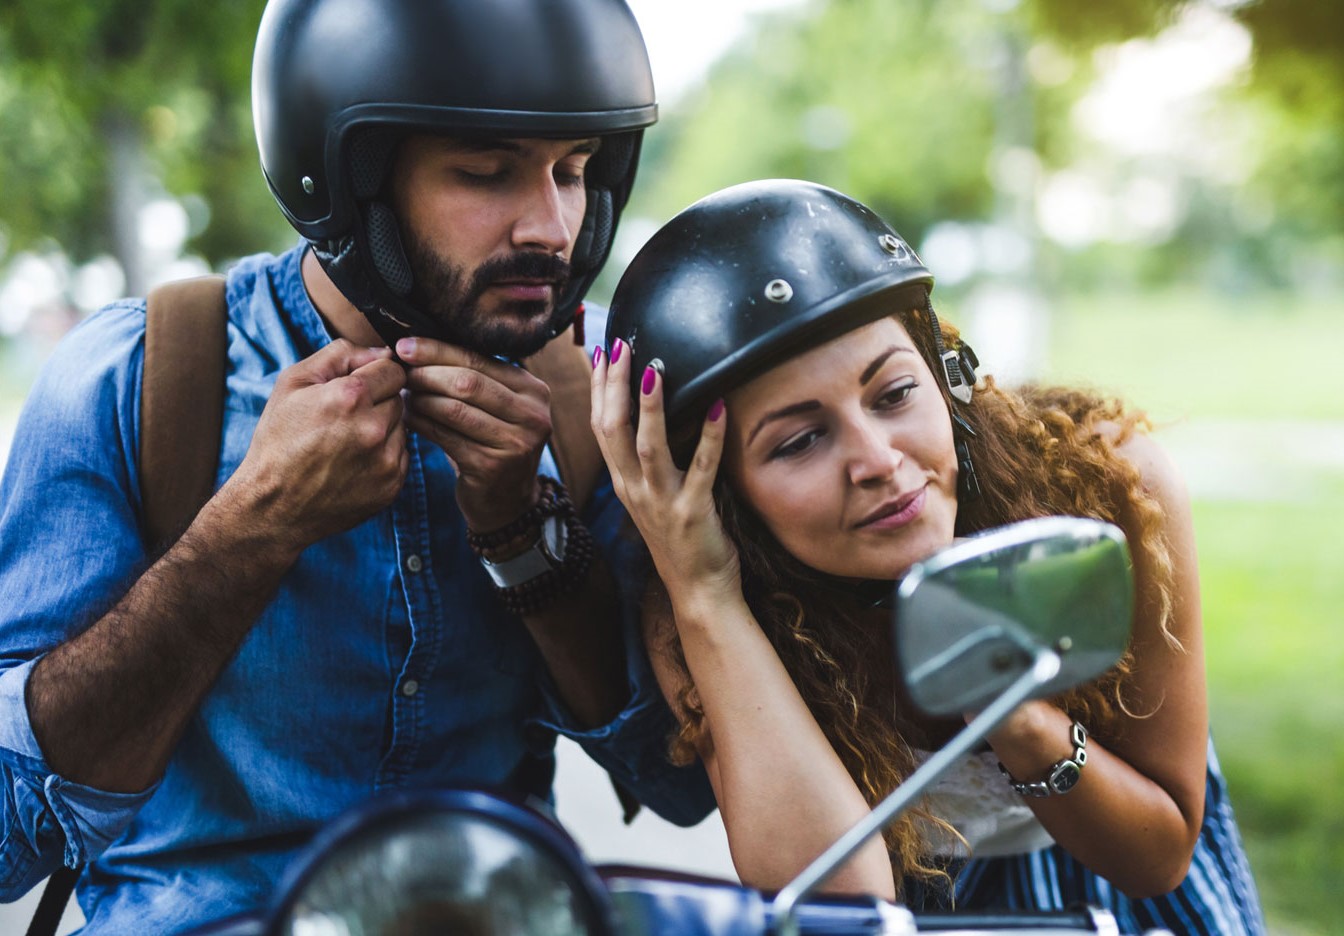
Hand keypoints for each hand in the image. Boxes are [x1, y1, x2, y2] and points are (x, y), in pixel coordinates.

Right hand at [229, 340, 408, 551]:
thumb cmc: (278, 439)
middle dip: (377, 401)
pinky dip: (384, 455)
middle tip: (345, 418)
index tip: (356, 387)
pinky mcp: (392, 486)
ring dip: (382, 428)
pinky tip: (354, 462)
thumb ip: (340, 355)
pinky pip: (402, 456)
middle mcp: (374, 429)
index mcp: (350, 397)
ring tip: (347, 441)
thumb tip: (383, 351)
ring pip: (402, 427)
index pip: (393, 369)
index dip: (374, 374)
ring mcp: (386, 460)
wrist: (274, 505)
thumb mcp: (293, 383)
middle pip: (399, 398)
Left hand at [396, 336, 550, 531]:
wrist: (508, 503)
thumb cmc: (494, 444)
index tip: (405, 345)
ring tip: (403, 395)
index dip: (438, 350)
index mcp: (534, 391)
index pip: (479, 360)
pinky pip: (446, 436)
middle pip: (467, 382)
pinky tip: (409, 418)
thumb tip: (419, 346)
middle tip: (400, 372)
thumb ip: (475, 378)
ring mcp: (516, 443)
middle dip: (427, 374)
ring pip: (454, 409)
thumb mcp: (498, 408)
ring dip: (421, 399)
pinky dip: (422, 424)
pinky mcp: (492, 466)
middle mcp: (532, 415)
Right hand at [591, 340, 739, 603]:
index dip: (600, 389)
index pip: (601, 428)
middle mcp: (635, 491)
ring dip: (649, 408)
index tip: (604, 354)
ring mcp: (662, 503)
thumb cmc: (681, 542)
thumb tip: (652, 419)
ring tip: (655, 371)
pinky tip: (720, 407)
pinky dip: (710, 436)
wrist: (698, 593)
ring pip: (647, 448)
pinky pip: (702, 468)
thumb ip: (648, 464)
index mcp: (625, 484)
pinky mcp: (693, 513)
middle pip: (613, 431)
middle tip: (622, 347)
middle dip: (615, 386)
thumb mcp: (653, 499)